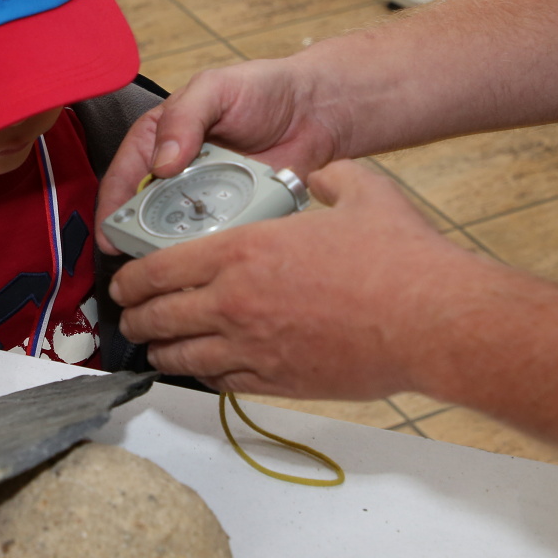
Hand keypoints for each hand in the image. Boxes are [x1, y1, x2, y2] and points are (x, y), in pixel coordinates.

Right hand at [97, 55, 352, 249]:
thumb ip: (184, 118)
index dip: (111, 207)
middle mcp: (176, 171)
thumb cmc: (263, 88)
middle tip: (139, 258)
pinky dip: (213, 248)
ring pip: (180, 229)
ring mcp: (205, 195)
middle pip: (145, 211)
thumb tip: (161, 163)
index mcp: (160, 138)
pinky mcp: (236, 213)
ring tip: (174, 263)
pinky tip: (213, 258)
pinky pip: (218, 236)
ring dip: (176, 245)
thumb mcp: (214, 89)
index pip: (124, 176)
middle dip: (139, 235)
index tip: (109, 237)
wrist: (317, 109)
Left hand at [109, 159, 496, 398]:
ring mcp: (254, 349)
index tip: (125, 279)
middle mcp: (236, 303)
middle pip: (159, 315)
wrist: (433, 321)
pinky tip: (202, 367)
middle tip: (129, 314)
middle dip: (135, 316)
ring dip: (159, 350)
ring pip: (181, 356)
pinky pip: (220, 382)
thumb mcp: (360, 191)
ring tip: (154, 345)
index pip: (160, 268)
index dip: (132, 277)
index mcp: (244, 251)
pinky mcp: (278, 382)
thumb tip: (321, 175)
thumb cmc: (400, 260)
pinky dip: (201, 374)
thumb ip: (328, 178)